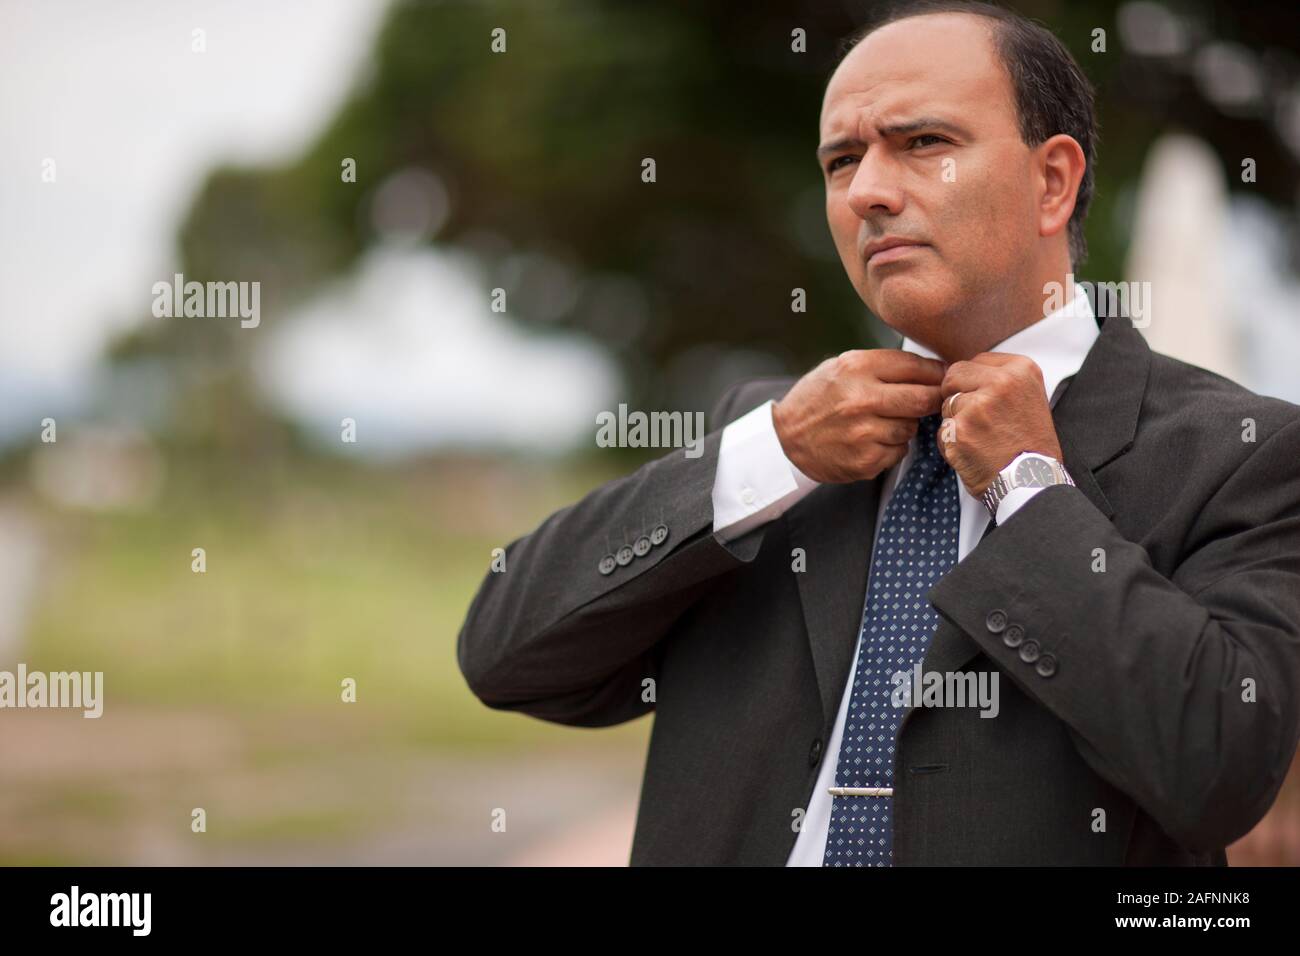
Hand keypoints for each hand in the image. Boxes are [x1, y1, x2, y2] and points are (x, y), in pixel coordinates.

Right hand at [772, 349, 944, 482]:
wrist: (785, 438)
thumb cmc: (816, 400)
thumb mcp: (841, 367)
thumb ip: (881, 366)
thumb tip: (931, 369)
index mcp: (856, 368)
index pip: (916, 366)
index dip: (936, 372)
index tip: (942, 377)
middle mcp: (861, 399)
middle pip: (924, 398)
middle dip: (932, 400)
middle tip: (931, 401)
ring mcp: (864, 432)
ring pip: (912, 427)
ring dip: (905, 425)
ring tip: (882, 422)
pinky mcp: (865, 460)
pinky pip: (899, 450)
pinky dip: (892, 446)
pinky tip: (871, 440)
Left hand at [937, 353, 1062, 495]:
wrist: (1033, 481)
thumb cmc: (1031, 444)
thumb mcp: (1030, 397)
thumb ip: (1001, 379)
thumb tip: (967, 372)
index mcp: (1021, 370)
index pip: (975, 361)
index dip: (972, 382)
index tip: (984, 399)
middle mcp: (1000, 382)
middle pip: (954, 375)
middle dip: (957, 395)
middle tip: (977, 419)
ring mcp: (978, 405)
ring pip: (946, 403)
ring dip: (955, 421)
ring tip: (981, 438)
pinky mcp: (960, 429)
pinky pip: (941, 430)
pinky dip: (951, 444)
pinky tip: (973, 452)